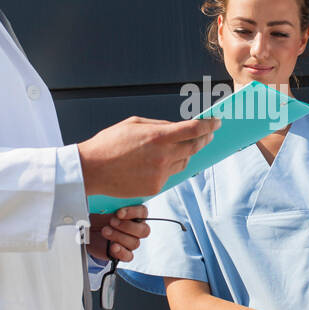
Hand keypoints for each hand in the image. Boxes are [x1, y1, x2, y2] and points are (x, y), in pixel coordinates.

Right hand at [78, 117, 218, 199]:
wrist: (92, 170)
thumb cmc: (109, 143)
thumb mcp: (134, 124)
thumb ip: (159, 125)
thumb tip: (177, 128)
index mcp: (158, 136)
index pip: (194, 129)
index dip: (209, 125)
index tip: (216, 122)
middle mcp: (163, 156)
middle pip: (195, 147)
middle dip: (205, 139)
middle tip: (209, 134)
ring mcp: (160, 174)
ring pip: (184, 162)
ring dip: (186, 153)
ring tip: (181, 146)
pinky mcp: (155, 187)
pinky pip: (170, 174)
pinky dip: (168, 167)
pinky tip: (158, 162)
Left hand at [85, 205, 148, 262]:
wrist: (87, 230)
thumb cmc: (98, 215)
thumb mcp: (103, 205)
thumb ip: (111, 200)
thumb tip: (109, 191)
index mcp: (134, 214)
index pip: (143, 212)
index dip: (133, 213)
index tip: (119, 212)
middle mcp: (135, 228)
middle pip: (144, 231)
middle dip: (127, 226)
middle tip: (111, 222)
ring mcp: (130, 241)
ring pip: (135, 243)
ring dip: (119, 237)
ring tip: (105, 231)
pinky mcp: (122, 253)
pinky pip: (129, 256)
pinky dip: (121, 252)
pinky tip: (113, 247)